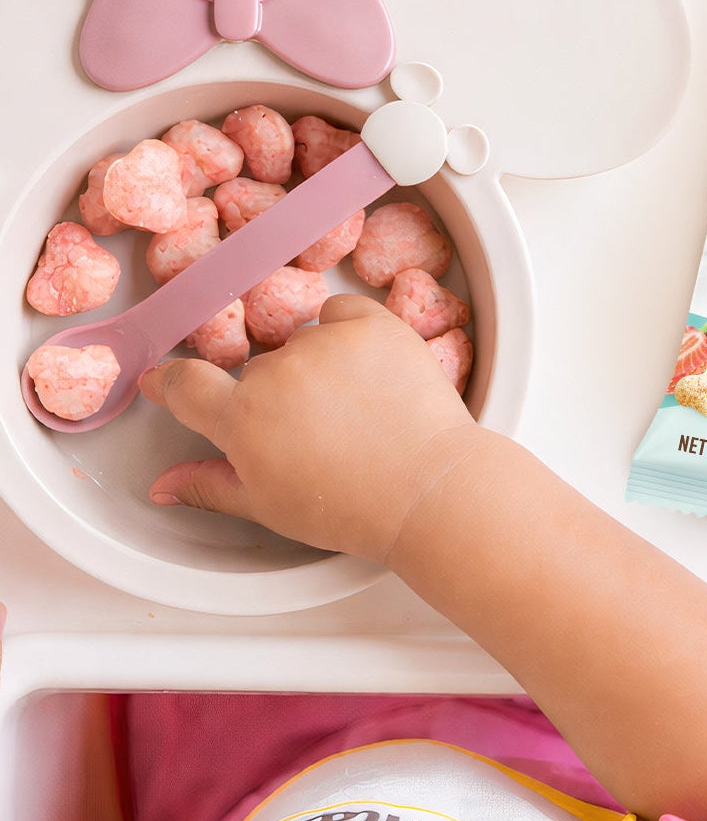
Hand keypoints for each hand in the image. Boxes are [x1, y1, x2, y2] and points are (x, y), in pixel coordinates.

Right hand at [140, 295, 480, 562]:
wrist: (429, 489)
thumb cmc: (351, 507)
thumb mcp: (269, 506)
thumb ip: (210, 486)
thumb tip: (162, 486)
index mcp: (241, 419)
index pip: (185, 383)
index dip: (170, 380)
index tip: (165, 379)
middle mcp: (275, 373)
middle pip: (256, 373)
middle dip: (274, 398)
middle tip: (314, 434)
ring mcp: (324, 343)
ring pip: (300, 343)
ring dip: (315, 366)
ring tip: (354, 410)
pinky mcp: (370, 323)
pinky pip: (340, 312)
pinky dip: (347, 332)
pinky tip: (367, 372)